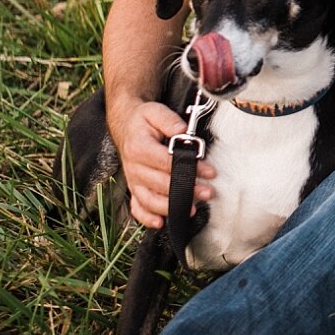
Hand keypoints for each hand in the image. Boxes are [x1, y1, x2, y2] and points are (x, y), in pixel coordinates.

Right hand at [110, 100, 216, 228]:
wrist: (126, 126)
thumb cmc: (142, 121)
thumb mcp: (154, 111)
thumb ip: (168, 120)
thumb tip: (182, 130)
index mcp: (139, 148)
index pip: (167, 162)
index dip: (189, 168)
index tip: (209, 172)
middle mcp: (134, 167)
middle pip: (161, 184)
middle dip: (186, 190)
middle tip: (208, 193)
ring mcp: (133, 180)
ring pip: (149, 200)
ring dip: (171, 207)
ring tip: (192, 209)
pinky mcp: (134, 188)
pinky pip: (137, 207)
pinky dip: (147, 217)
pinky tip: (160, 222)